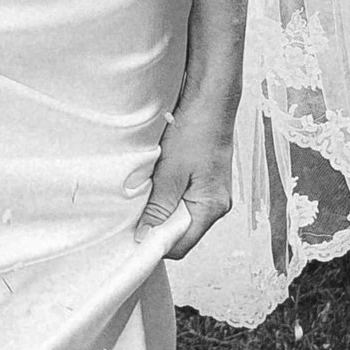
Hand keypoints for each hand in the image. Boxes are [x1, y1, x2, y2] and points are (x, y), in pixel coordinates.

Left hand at [138, 89, 235, 261]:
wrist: (211, 103)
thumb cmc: (197, 131)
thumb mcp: (171, 171)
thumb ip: (159, 206)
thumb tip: (146, 235)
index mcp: (211, 207)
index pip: (181, 245)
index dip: (156, 244)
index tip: (133, 237)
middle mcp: (217, 205)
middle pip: (182, 233)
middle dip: (157, 226)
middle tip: (135, 213)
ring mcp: (212, 194)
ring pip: (181, 216)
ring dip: (162, 210)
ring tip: (146, 194)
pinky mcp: (206, 183)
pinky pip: (185, 201)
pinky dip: (169, 197)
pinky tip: (158, 184)